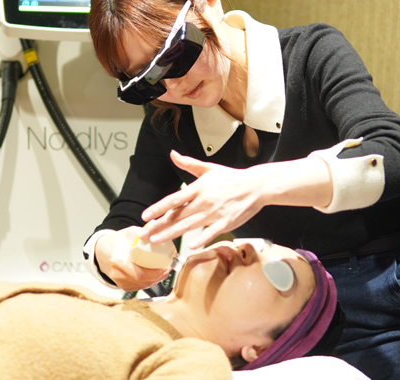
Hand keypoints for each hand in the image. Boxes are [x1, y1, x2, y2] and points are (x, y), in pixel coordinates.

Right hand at [94, 226, 172, 291]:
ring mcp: (120, 282)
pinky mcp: (122, 286)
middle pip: (143, 282)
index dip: (155, 273)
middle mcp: (118, 275)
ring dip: (155, 280)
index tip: (165, 267)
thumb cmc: (114, 242)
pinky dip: (148, 282)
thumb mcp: (127, 233)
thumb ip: (142, 232)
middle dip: (158, 276)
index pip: (140, 274)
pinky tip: (155, 276)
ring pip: (142, 286)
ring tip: (163, 271)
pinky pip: (139, 287)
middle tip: (168, 268)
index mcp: (118, 261)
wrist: (101, 252)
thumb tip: (157, 227)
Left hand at [141, 151, 268, 249]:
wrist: (256, 185)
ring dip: (171, 234)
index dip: (158, 208)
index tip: (145, 216)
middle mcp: (204, 201)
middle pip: (177, 215)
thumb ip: (189, 163)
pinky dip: (201, 239)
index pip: (173, 199)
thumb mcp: (209, 168)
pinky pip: (211, 233)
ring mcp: (215, 213)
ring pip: (189, 225)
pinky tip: (191, 246)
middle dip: (158, 226)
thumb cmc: (232, 178)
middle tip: (143, 234)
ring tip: (156, 240)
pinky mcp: (226, 223)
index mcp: (198, 188)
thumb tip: (173, 154)